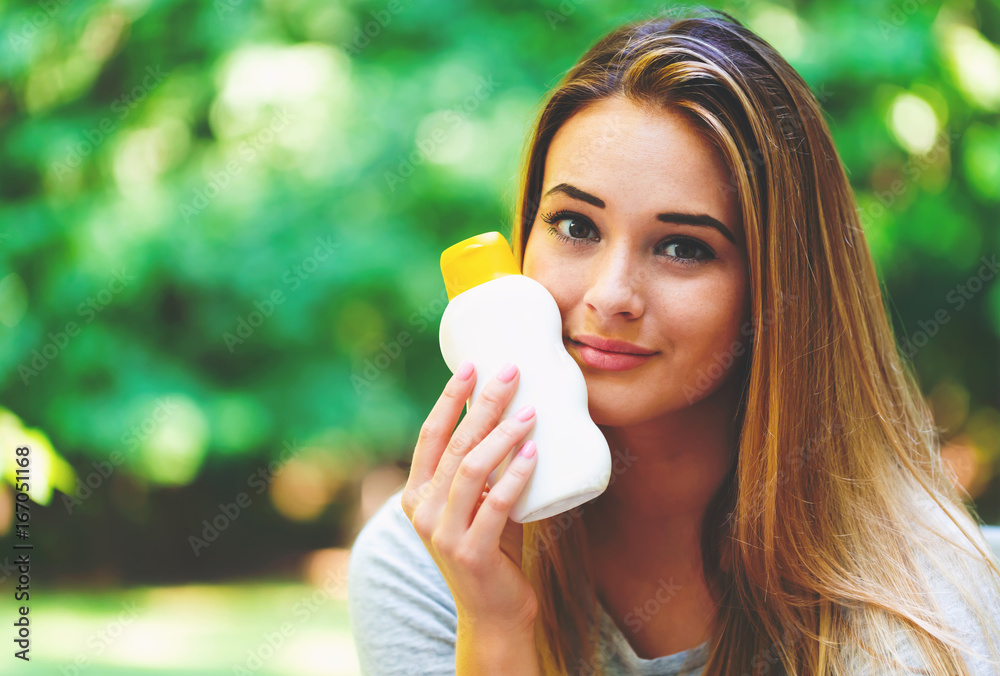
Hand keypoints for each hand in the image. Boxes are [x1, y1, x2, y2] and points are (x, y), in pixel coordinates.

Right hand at [401, 361, 538, 634]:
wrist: (494, 611)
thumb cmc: (491, 547)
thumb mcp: (477, 501)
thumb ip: (481, 468)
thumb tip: (510, 410)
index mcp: (416, 492)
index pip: (431, 434)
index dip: (449, 397)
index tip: (472, 365)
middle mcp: (421, 510)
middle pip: (454, 444)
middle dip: (483, 404)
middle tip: (511, 373)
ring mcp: (442, 533)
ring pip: (471, 470)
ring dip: (503, 435)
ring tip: (530, 411)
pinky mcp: (470, 553)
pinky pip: (496, 505)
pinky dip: (516, 475)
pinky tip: (534, 453)